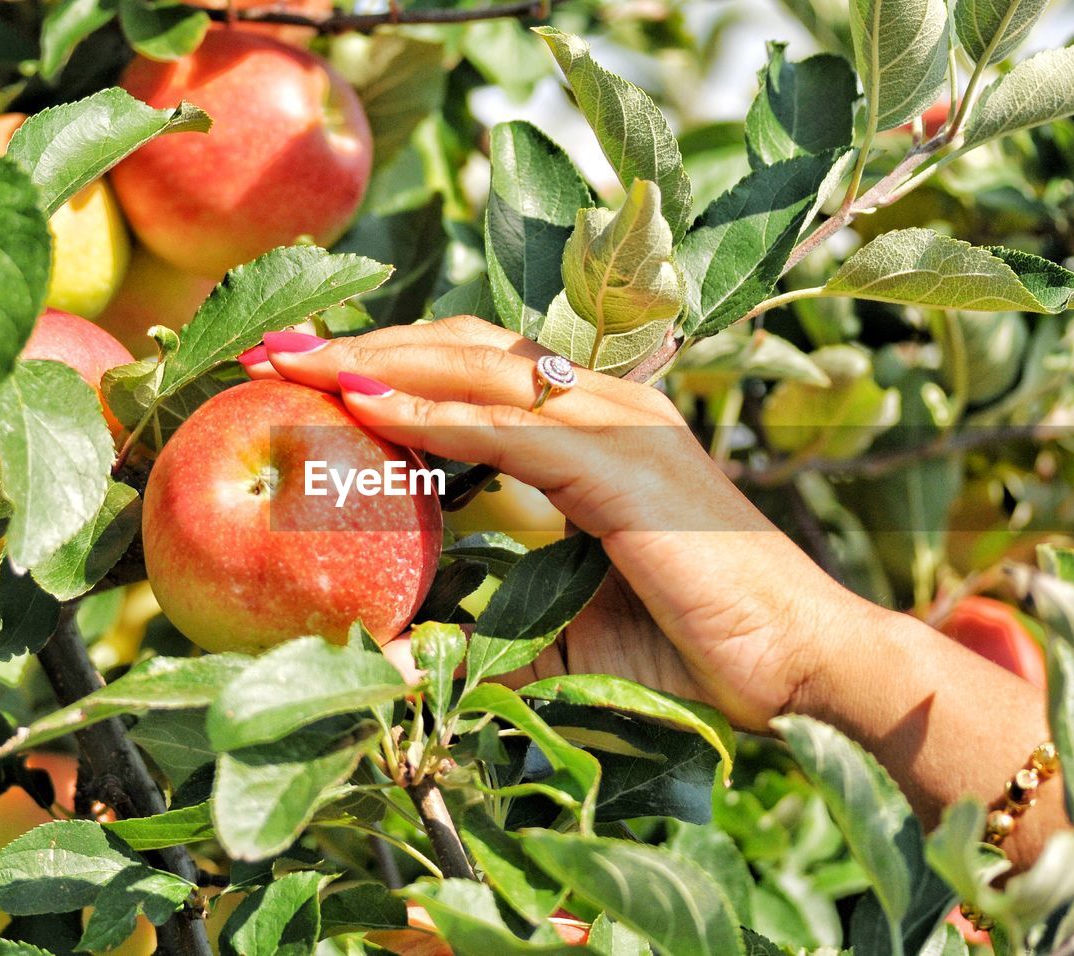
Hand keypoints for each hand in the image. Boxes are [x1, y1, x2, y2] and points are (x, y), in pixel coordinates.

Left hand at [245, 315, 870, 730]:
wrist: (801, 670)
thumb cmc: (694, 646)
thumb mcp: (564, 628)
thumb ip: (489, 624)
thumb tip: (401, 654)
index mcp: (594, 430)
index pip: (473, 373)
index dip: (389, 364)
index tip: (303, 375)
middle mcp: (607, 407)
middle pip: (462, 348)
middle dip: (362, 347)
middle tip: (272, 353)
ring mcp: (621, 426)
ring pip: (478, 368)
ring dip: (379, 362)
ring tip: (292, 365)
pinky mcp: (628, 465)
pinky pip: (510, 427)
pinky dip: (432, 413)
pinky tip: (363, 407)